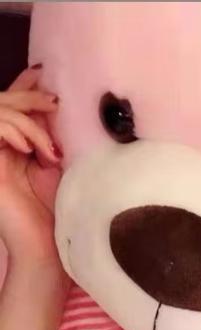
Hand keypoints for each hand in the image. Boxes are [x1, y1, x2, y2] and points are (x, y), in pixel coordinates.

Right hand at [0, 64, 62, 263]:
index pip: (10, 107)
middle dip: (28, 97)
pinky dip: (13, 129)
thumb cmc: (57, 214)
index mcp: (12, 148)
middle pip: (2, 102)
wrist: (44, 248)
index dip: (23, 86)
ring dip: (27, 122)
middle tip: (53, 103)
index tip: (43, 73)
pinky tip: (29, 149)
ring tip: (48, 148)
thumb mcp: (57, 166)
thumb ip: (51, 137)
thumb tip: (56, 102)